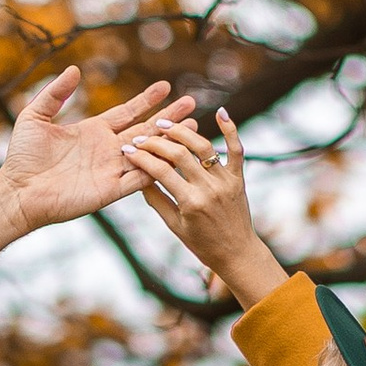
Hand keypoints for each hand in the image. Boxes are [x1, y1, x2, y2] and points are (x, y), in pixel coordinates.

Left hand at [0, 64, 183, 267]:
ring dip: (171, 141)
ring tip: (193, 126)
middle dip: (168, 117)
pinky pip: (140, 177)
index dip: (146, 99)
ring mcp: (110, 170)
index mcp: (93, 131)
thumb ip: (55, 93)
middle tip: (192, 103)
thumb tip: (74, 69)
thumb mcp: (35, 116)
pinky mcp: (110, 190)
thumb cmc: (22, 156)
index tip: (165, 86)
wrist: (18, 191)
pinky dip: (157, 166)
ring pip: (149, 152)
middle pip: (145, 130)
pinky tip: (176, 155)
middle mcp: (107, 150)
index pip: (127, 112)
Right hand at [121, 107, 288, 309]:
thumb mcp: (173, 226)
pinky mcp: (238, 177)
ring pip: (203, 146)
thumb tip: (137, 177)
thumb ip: (156, 200)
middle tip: (141, 137)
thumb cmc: (202, 244)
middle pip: (179, 154)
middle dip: (156, 142)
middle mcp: (209, 188)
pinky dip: (231, 130)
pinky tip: (221, 112)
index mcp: (190, 203)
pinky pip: (236, 149)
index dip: (141, 158)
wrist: (236, 253)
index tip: (127, 149)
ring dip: (182, 132)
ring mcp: (225, 181)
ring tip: (165, 124)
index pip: (160, 171)